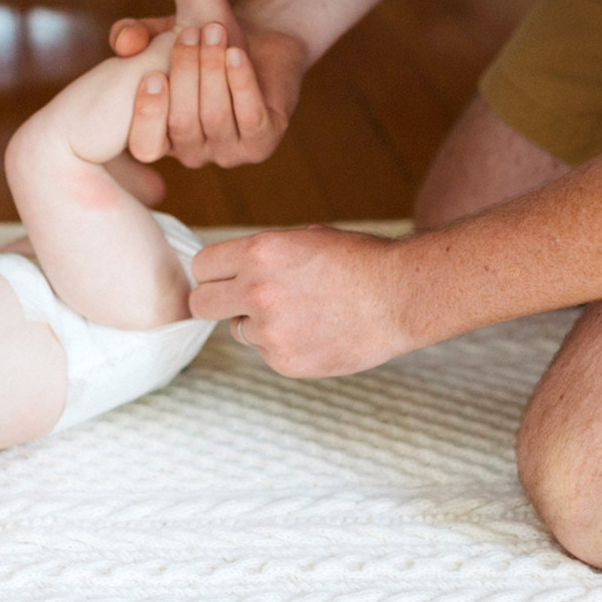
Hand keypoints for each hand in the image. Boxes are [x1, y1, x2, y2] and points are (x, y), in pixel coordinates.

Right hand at [117, 22, 304, 168]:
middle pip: (182, 123)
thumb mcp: (160, 33)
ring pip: (215, 117)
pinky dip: (241, 82)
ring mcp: (227, 153)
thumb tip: (125, 42)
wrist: (259, 42)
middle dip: (186, 73)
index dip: (148, 115)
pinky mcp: (261, 144)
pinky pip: (249, 116)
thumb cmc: (200, 43)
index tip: (154, 74)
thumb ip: (132, 33)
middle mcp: (191, 152)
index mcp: (160, 138)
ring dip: (213, 69)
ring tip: (215, 30)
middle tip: (191, 33)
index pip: (145, 145)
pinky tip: (236, 54)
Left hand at [189, 227, 418, 376]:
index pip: (202, 266)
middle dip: (215, 302)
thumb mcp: (303, 239)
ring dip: (260, 323)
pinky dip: (283, 345)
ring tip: (305, 311)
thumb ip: (261, 257)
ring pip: (240, 330)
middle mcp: (256, 292)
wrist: (400, 296)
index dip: (214, 272)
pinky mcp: (285, 361)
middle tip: (238, 302)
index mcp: (259, 253)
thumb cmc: (358, 260)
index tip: (225, 277)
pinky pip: (265, 352)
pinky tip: (316, 330)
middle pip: (201, 304)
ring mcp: (270, 331)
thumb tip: (229, 272)